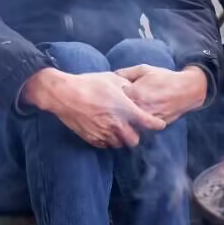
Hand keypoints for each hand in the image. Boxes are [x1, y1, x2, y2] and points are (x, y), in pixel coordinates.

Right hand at [21, 68, 165, 148]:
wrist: (64, 94)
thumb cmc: (89, 83)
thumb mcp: (114, 79)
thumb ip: (128, 87)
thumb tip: (134, 90)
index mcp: (125, 110)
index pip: (148, 122)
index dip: (156, 124)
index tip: (159, 124)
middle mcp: (116, 124)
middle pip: (134, 140)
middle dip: (136, 135)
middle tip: (134, 128)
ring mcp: (103, 133)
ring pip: (119, 144)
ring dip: (122, 139)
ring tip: (119, 130)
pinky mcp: (91, 138)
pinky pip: (105, 145)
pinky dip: (108, 141)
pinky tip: (106, 132)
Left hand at [116, 65, 207, 124]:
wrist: (188, 89)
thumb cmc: (165, 78)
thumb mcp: (145, 69)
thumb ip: (126, 72)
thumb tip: (111, 76)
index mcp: (135, 93)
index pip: (114, 99)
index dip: (111, 98)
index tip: (110, 97)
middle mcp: (141, 107)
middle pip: (121, 113)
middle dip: (117, 110)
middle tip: (114, 107)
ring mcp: (148, 117)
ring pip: (130, 122)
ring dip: (127, 119)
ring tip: (126, 114)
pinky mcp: (156, 124)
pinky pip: (142, 127)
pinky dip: (138, 124)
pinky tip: (137, 119)